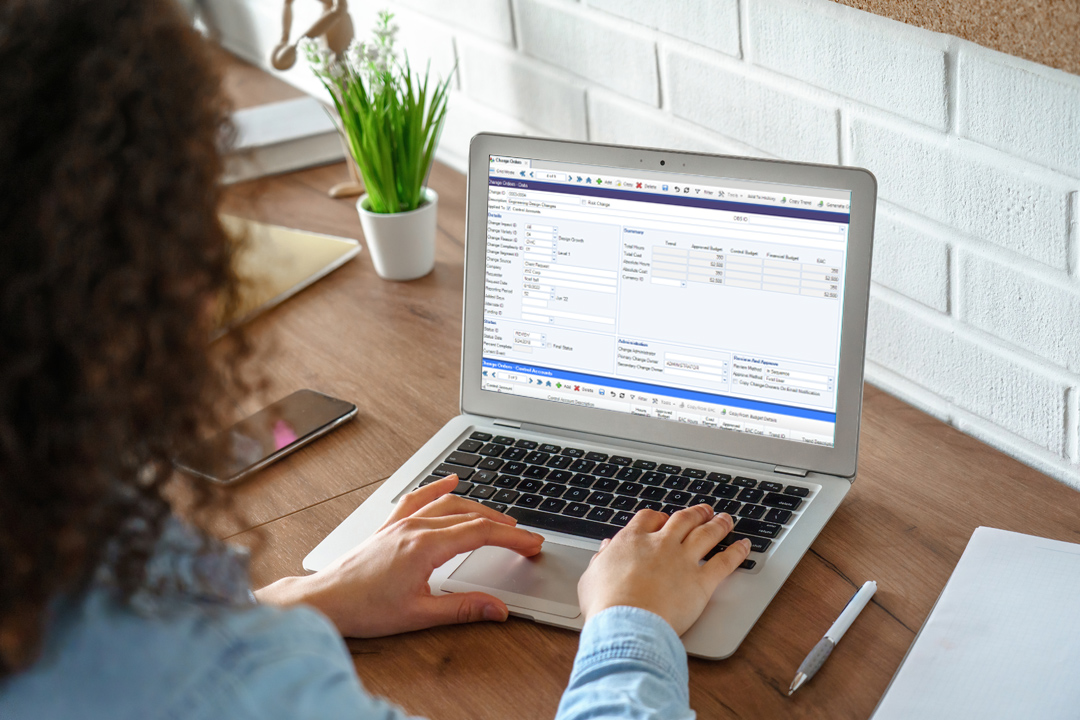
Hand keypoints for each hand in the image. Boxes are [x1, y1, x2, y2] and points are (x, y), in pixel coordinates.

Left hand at [254, 476, 543, 636]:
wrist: (324, 602)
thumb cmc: (364, 609)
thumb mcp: (419, 615)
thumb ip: (463, 609)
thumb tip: (498, 609)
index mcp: (425, 547)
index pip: (481, 533)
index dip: (512, 538)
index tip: (532, 544)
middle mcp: (414, 528)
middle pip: (470, 516)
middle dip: (503, 525)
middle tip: (526, 538)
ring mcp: (401, 524)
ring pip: (449, 505)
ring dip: (479, 509)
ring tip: (501, 519)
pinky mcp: (389, 527)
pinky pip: (418, 499)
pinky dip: (438, 488)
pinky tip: (450, 482)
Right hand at [577, 505, 750, 634]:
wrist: (626, 623)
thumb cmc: (606, 605)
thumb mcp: (591, 577)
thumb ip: (601, 559)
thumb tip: (607, 549)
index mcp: (632, 540)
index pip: (649, 518)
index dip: (659, 517)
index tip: (664, 519)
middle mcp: (661, 544)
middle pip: (683, 520)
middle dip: (695, 513)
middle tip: (704, 511)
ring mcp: (683, 560)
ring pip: (706, 534)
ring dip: (718, 524)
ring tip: (726, 519)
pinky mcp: (701, 581)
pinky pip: (725, 562)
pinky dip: (737, 552)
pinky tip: (744, 546)